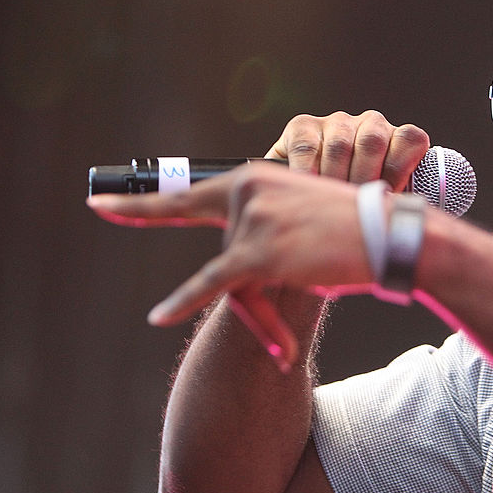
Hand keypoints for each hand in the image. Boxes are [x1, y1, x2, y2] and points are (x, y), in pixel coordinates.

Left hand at [87, 110, 430, 370]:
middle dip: (247, 293)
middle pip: (220, 256)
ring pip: (231, 279)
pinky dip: (186, 301)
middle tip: (290, 308)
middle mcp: (246, 190)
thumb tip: (237, 285)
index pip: (186, 198)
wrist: (392, 235)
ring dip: (262, 309)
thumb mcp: (301, 226)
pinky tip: (159, 315)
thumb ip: (261, 244)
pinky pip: (215, 283)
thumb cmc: (353, 232)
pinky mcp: (258, 250)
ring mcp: (251, 217)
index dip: (139, 205)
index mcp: (253, 177)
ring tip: (306, 302)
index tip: (101, 204)